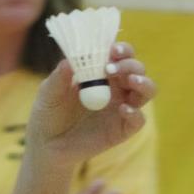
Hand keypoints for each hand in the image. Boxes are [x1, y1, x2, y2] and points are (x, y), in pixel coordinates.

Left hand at [28, 42, 153, 166]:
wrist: (47, 144)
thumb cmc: (48, 112)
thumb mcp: (49, 92)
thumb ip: (59, 77)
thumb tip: (69, 61)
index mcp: (102, 73)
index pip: (121, 54)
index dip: (122, 49)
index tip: (112, 49)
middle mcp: (117, 88)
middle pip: (137, 69)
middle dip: (130, 65)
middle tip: (111, 68)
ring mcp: (122, 108)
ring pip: (146, 91)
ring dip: (143, 83)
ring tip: (131, 82)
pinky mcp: (122, 129)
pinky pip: (138, 120)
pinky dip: (135, 113)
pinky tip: (122, 109)